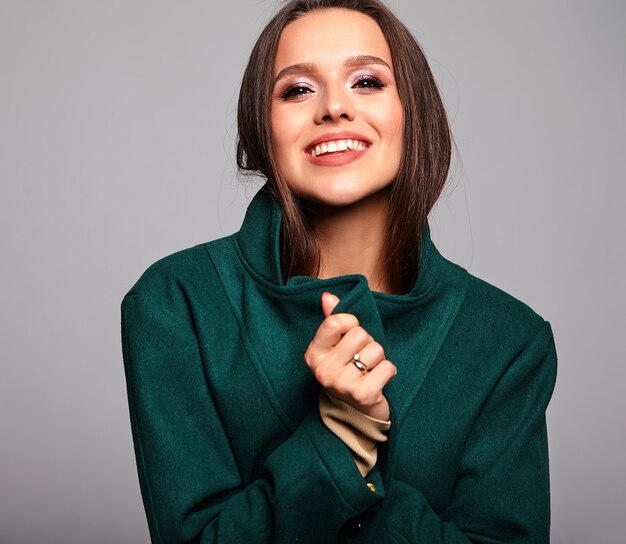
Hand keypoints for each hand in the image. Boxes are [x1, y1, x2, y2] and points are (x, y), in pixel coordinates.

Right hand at [304, 292, 396, 420]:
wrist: (355, 415)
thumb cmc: (348, 372)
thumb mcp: (336, 347)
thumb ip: (332, 320)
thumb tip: (328, 296)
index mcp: (314, 354)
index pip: (336, 322)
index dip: (351, 322)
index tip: (352, 334)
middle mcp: (323, 370)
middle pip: (359, 334)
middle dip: (368, 343)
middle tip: (361, 359)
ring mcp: (342, 384)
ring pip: (376, 349)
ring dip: (379, 359)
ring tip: (369, 371)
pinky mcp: (363, 395)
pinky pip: (387, 367)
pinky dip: (389, 372)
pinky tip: (378, 381)